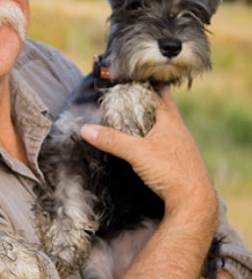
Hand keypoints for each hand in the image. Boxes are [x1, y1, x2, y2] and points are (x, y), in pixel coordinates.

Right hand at [80, 86, 216, 216]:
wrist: (194, 202)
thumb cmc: (171, 172)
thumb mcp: (137, 153)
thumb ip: (112, 140)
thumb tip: (86, 129)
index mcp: (171, 120)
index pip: (159, 93)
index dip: (146, 83)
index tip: (131, 76)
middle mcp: (178, 130)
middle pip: (161, 107)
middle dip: (146, 99)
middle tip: (128, 93)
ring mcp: (179, 145)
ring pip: (162, 124)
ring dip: (148, 119)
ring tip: (131, 115)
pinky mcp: (177, 160)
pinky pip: (162, 140)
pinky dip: (150, 136)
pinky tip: (142, 142)